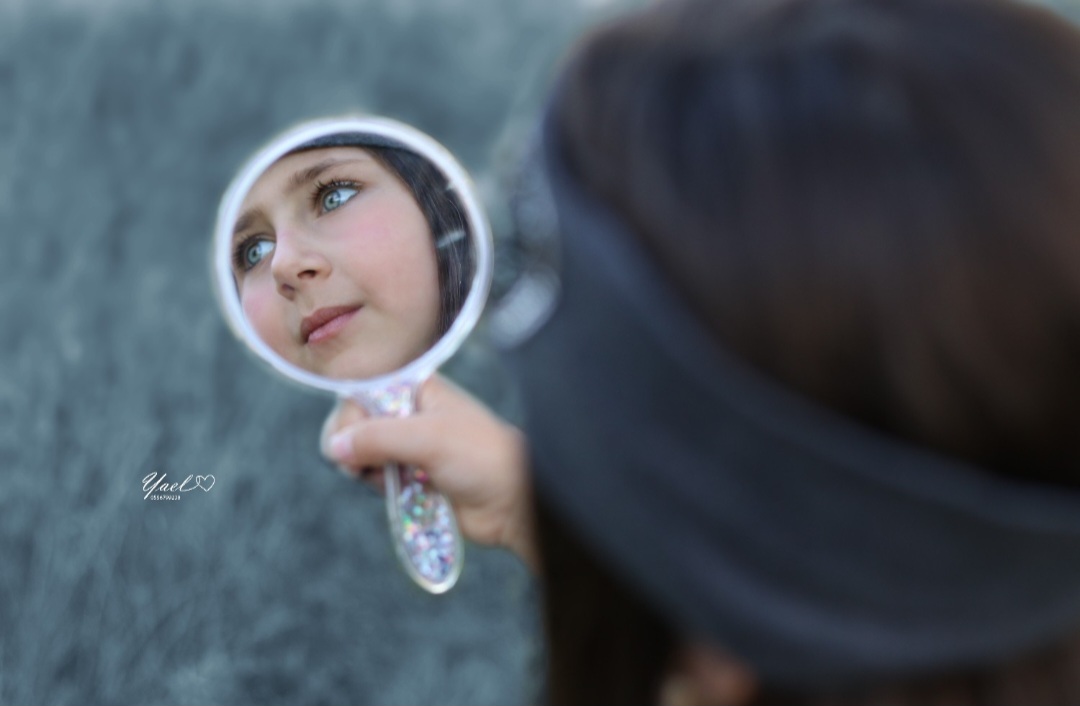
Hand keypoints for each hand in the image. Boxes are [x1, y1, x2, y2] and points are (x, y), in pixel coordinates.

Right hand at [320, 374, 536, 571]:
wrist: (513, 501)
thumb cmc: (481, 457)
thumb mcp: (428, 438)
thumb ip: (378, 437)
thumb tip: (334, 446)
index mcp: (416, 389)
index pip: (361, 393)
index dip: (350, 418)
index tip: (349, 441)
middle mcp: (409, 414)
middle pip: (355, 423)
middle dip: (351, 446)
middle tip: (359, 466)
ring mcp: (409, 446)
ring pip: (362, 454)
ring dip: (366, 469)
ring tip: (389, 479)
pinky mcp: (410, 477)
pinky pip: (377, 479)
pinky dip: (379, 486)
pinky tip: (397, 491)